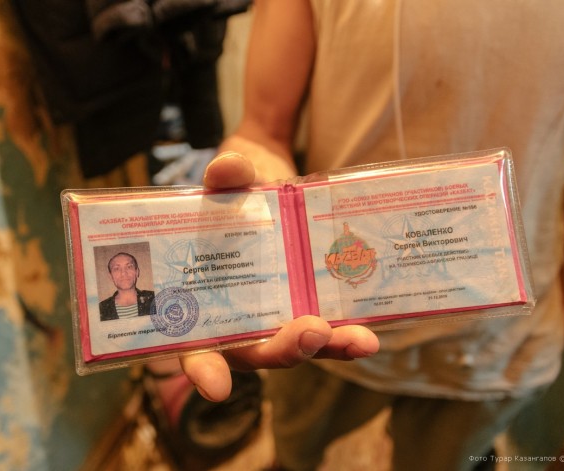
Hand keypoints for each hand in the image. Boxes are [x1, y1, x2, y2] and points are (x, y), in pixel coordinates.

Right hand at [179, 152, 379, 401]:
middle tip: (310, 332)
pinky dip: (347, 334)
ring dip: (329, 347)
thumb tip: (230, 169)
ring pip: (298, 346)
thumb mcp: (226, 179)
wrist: (261, 179)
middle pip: (255, 353)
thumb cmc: (231, 189)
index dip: (203, 368)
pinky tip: (370, 331)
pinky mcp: (306, 306)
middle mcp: (237, 319)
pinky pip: (327, 330)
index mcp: (201, 301)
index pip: (194, 345)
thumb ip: (224, 176)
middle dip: (283, 350)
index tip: (216, 386)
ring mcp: (274, 316)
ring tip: (361, 340)